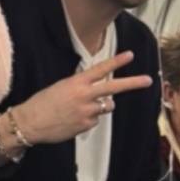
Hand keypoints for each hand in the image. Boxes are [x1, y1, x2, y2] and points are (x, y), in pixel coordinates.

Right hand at [12, 52, 152, 144]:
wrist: (31, 122)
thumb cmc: (44, 103)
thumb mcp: (62, 87)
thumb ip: (82, 87)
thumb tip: (102, 94)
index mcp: (76, 82)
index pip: (100, 69)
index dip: (116, 62)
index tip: (131, 55)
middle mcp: (85, 95)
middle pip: (114, 88)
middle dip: (132, 83)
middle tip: (148, 80)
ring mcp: (88, 111)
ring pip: (107, 106)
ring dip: (101, 106)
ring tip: (79, 108)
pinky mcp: (87, 125)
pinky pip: (96, 120)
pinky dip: (89, 119)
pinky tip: (73, 119)